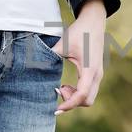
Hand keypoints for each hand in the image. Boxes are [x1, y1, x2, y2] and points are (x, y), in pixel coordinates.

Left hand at [55, 1, 106, 115]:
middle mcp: (97, 75)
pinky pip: (89, 91)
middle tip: (57, 90)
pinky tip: (67, 85)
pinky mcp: (96, 74)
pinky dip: (78, 93)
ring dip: (75, 97)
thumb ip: (50, 56)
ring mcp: (98, 75)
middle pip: (87, 101)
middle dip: (72, 101)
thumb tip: (33, 67)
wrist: (93, 22)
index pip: (81, 95)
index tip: (56, 109)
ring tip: (61, 87)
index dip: (68, 104)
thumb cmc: (78, 32)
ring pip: (89, 98)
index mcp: (89, 69)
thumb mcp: (63, 44)